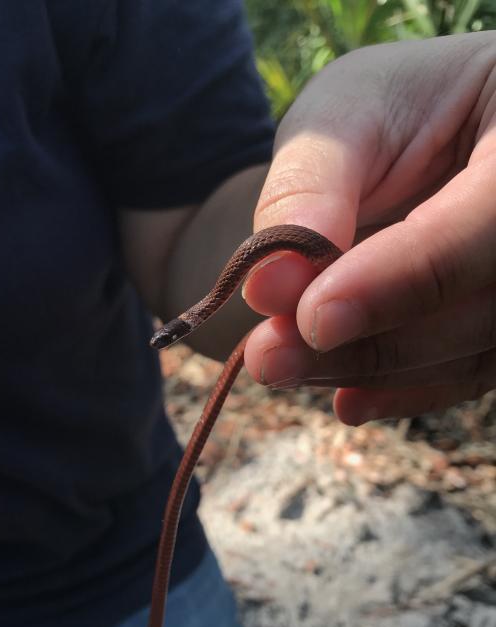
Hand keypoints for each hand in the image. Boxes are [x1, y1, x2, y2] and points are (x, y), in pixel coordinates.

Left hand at [242, 32, 495, 424]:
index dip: (399, 279)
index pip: (484, 224)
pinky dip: (402, 392)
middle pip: (484, 308)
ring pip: (473, 354)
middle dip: (370, 344)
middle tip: (268, 359)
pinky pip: (467, 374)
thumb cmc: (389, 109)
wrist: (426, 133)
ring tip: (281, 366)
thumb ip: (310, 189)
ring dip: (370, 373)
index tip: (309, 317)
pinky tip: (343, 400)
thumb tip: (269, 284)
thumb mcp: (343, 116)